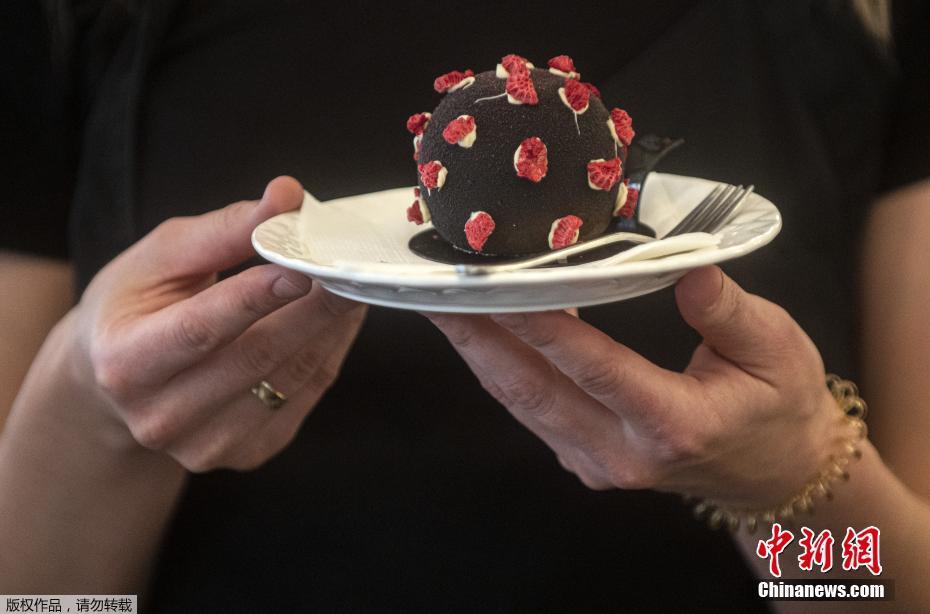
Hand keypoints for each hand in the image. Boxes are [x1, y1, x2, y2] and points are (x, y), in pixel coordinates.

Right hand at [69, 176, 365, 470]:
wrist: (117, 381)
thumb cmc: (135, 308)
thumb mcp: (160, 257)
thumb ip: (225, 229)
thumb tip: (286, 196)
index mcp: (127, 363)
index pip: (203, 328)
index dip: (258, 296)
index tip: (305, 264)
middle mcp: (163, 416)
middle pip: (258, 357)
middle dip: (315, 307)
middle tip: (352, 268)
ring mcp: (207, 445)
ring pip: (290, 379)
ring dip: (330, 328)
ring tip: (351, 285)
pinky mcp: (246, 453)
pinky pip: (303, 396)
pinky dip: (329, 352)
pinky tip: (338, 319)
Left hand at [427, 266, 853, 507]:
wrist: (772, 472)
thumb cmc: (778, 406)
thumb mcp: (776, 349)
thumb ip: (726, 311)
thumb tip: (686, 265)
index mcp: (673, 424)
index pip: (593, 366)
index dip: (541, 324)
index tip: (496, 285)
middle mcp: (622, 453)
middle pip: (534, 388)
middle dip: (479, 336)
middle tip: (436, 290)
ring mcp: (596, 462)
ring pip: (522, 402)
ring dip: (479, 351)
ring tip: (444, 304)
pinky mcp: (583, 459)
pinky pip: (531, 410)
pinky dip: (503, 369)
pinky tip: (484, 331)